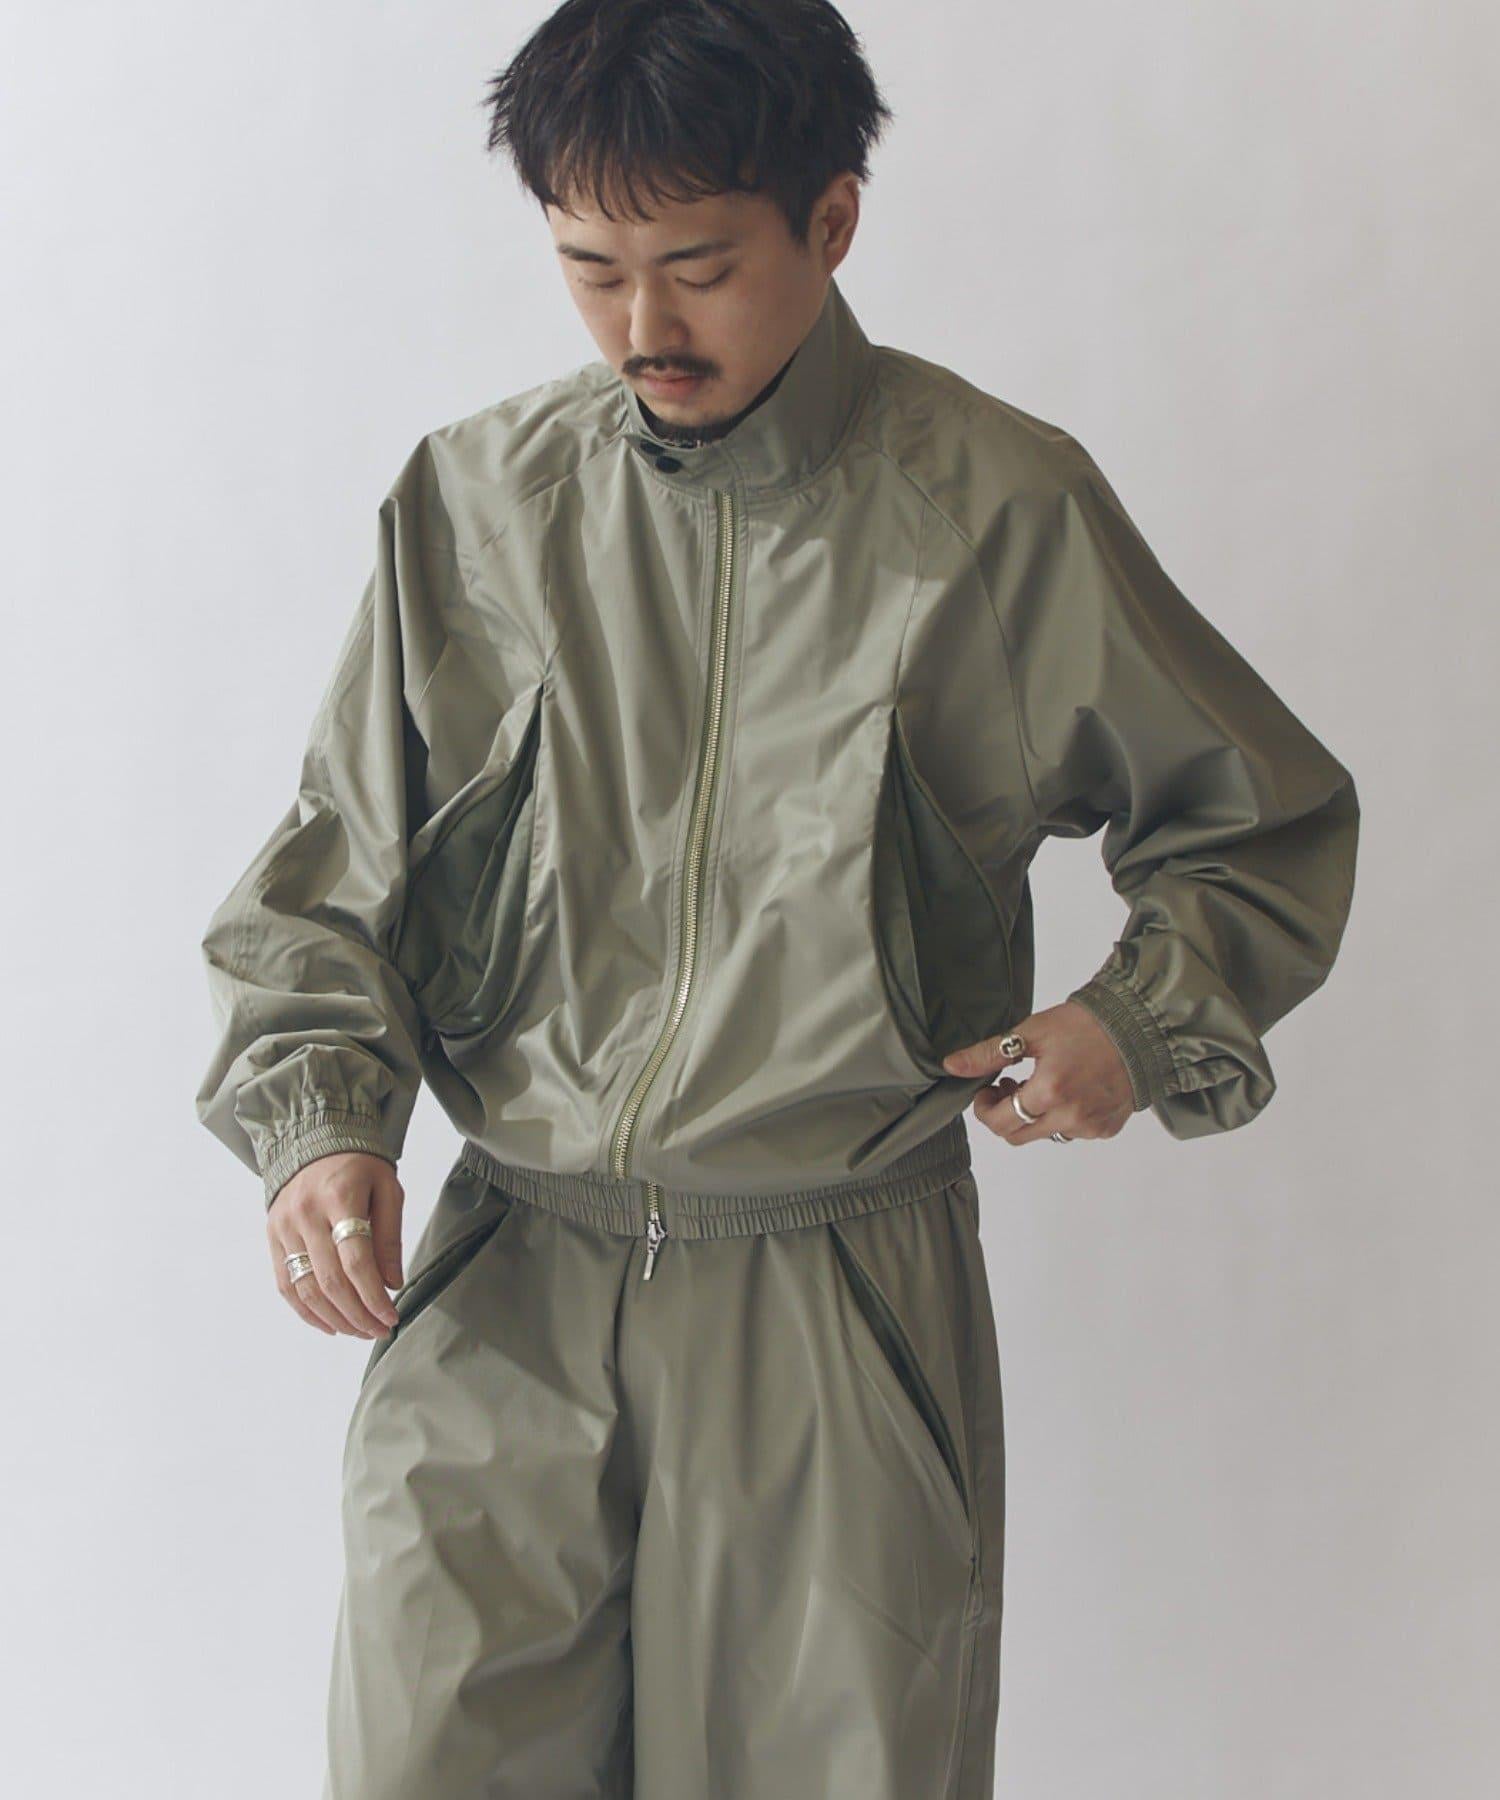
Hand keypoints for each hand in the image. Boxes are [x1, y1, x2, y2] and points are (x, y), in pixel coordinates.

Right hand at [267, 1153, 404, 1336]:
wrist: (314, 1141)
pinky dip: (307, 1312)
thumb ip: (389, 1236)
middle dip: (357, 1314)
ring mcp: (284, 1227)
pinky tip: (330, 1324)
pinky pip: (286, 1285)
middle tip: (378, 1330)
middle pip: (330, 1281)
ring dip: (334, 1319)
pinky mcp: (272, 1237)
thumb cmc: (358, 1166)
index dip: (374, 1296)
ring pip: (306, 1289)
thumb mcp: (387, 1189)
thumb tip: (392, 1283)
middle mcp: (306, 1214)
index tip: (391, 1317)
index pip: (356, 1261)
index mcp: (340, 1197)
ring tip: (359, 1331)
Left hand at [941, 1001, 1135, 1144]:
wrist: (1140, 1028)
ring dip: (1033, 1116)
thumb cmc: (1087, 1025)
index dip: (984, 1108)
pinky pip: (1072, 1132)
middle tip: (1008, 1085)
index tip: (986, 1089)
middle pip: (1017, 1136)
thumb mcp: (1031, 1033)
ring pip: (1044, 1135)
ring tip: (1039, 1084)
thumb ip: (989, 1054)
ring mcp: (1090, 1126)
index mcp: (1049, 1093)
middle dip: (1004, 1114)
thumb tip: (952, 1066)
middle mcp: (1071, 1117)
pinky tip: (1067, 1090)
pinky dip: (1061, 1117)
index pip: (999, 1122)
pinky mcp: (1106, 1128)